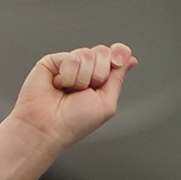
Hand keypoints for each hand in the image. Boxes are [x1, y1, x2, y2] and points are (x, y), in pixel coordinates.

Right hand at [0, 43, 136, 179]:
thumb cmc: (75, 122)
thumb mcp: (107, 102)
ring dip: (82, 79)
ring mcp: (69, 64)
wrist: (49, 127)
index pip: (115, 55)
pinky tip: (58, 86)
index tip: (117, 64)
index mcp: (100, 78)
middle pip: (103, 51)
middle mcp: (85, 69)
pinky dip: (68, 76)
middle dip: (99, 74)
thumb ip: (118, 77)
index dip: (119, 55)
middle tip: (86, 91)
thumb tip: (131, 58)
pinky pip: (71, 58)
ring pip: (87, 54)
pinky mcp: (53, 61)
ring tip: (69, 92)